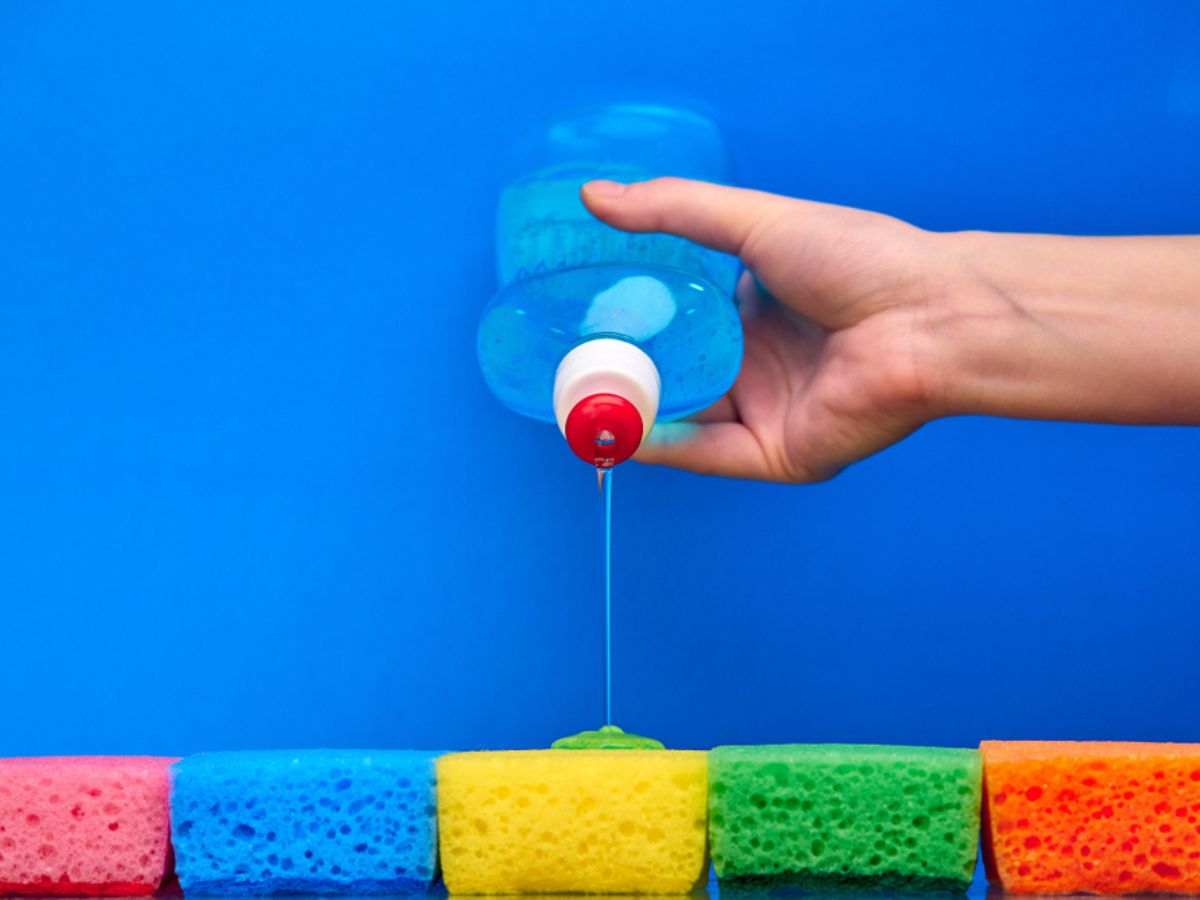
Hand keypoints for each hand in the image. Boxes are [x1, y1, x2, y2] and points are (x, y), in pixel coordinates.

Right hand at [581, 177, 968, 481]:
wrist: (928, 316)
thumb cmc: (859, 261)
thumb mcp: (755, 223)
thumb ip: (675, 211)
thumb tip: (595, 197)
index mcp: (755, 312)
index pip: (678, 322)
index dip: (630, 320)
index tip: (580, 315)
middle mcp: (757, 365)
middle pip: (674, 374)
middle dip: (622, 372)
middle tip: (564, 361)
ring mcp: (767, 412)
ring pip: (683, 419)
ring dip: (631, 412)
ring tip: (574, 398)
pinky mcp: (779, 454)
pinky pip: (707, 454)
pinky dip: (661, 446)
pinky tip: (617, 429)